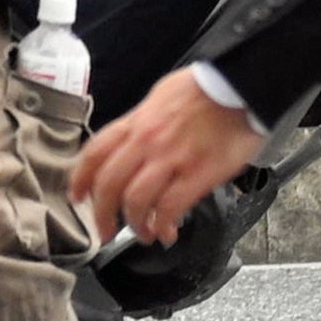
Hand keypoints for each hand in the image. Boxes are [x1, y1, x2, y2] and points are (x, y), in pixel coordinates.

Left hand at [72, 67, 267, 247]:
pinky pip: (170, 208)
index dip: (80, 180)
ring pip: (135, 201)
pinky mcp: (198, 174)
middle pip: (109, 185)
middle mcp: (147, 141)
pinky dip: (164, 225)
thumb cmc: (207, 89)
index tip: (78, 197)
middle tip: (105, 231)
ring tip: (143, 234)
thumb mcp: (162, 96)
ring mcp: (171, 159)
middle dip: (101, 215)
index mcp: (137, 122)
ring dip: (134, 225)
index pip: (95, 154)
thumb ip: (144, 122)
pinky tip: (167, 231)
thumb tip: (135, 140)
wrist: (243, 86)